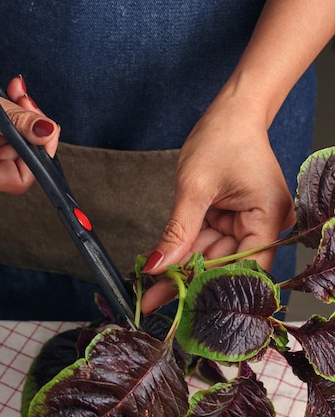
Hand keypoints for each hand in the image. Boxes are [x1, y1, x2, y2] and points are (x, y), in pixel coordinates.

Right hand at [0, 49, 58, 192]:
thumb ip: (16, 120)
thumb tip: (47, 131)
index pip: (16, 180)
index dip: (38, 158)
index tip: (47, 132)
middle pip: (20, 161)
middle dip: (32, 131)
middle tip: (30, 104)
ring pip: (18, 142)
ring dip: (25, 117)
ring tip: (18, 93)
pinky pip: (9, 129)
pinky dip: (15, 112)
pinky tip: (12, 93)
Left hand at [141, 95, 295, 312]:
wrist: (231, 114)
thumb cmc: (221, 138)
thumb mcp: (194, 187)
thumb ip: (178, 232)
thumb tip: (158, 267)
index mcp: (267, 216)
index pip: (245, 267)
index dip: (211, 287)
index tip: (179, 303)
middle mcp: (263, 225)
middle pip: (224, 265)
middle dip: (186, 281)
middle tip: (151, 301)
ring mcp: (248, 224)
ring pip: (211, 257)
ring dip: (181, 271)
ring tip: (148, 290)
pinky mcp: (232, 220)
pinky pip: (206, 242)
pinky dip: (184, 252)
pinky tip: (160, 269)